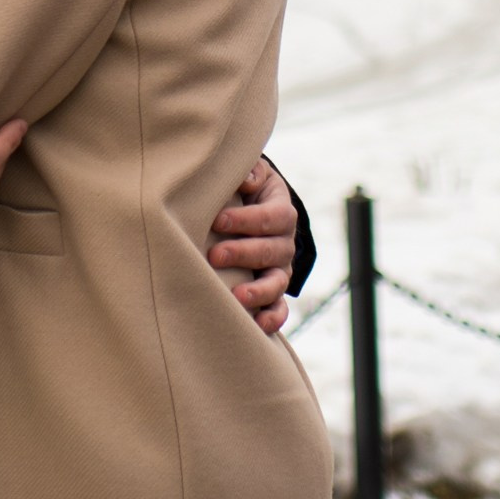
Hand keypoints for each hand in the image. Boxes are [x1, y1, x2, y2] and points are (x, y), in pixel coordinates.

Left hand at [210, 158, 297, 334]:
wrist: (252, 211)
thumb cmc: (243, 191)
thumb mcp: (251, 175)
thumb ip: (249, 173)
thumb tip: (246, 180)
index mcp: (281, 211)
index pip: (271, 216)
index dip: (246, 219)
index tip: (218, 221)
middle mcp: (285, 243)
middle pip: (271, 250)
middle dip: (243, 253)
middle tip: (215, 255)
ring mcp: (281, 269)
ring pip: (277, 282)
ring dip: (258, 290)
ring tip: (236, 297)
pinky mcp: (273, 292)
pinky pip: (280, 308)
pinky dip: (273, 318)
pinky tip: (258, 325)